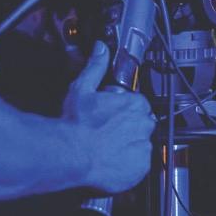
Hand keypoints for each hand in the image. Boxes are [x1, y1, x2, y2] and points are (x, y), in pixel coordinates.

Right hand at [62, 41, 155, 192]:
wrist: (71, 154)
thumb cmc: (77, 124)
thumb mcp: (83, 88)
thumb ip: (96, 66)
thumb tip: (100, 49)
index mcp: (135, 104)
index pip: (138, 104)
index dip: (124, 110)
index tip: (113, 115)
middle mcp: (143, 124)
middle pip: (142, 123)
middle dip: (129, 127)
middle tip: (109, 132)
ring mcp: (143, 146)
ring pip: (141, 143)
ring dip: (129, 145)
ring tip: (109, 147)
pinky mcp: (140, 167)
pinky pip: (139, 164)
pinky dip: (129, 164)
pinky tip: (112, 160)